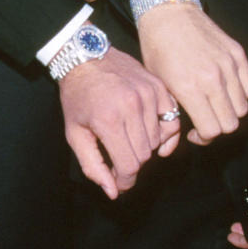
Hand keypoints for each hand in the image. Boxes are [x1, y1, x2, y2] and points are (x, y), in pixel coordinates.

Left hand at [58, 46, 172, 198]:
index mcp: (108, 120)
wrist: (84, 57)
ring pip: (158, 141)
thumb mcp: (74, 133)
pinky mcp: (158, 87)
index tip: (120, 181)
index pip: (129, 165)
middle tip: (120, 157)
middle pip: (144, 155)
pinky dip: (165, 132)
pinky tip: (152, 133)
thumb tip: (114, 192)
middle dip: (132, 163)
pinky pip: (172, 120)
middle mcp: (131, 107)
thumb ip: (93, 165)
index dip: (125, 180)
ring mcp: (148, 95)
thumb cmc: (77, 96)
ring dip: (145, 147)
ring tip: (128, 139)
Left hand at [136, 2, 247, 144]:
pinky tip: (223, 90)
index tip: (195, 133)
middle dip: (217, 128)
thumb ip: (173, 110)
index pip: (211, 130)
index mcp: (189, 88)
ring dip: (229, 112)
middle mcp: (212, 78)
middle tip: (205, 121)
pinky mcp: (237, 54)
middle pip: (230, 124)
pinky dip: (240, 94)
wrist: (168, 13)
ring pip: (242, 108)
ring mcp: (228, 65)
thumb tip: (179, 136)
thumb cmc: (157, 48)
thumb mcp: (158, 83)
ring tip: (213, 105)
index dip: (203, 138)